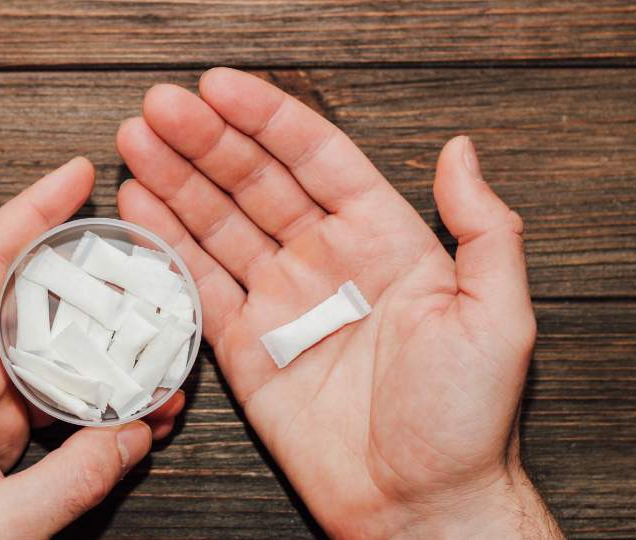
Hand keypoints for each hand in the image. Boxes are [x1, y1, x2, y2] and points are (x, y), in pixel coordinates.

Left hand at [0, 157, 184, 539]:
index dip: (30, 210)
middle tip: (145, 279)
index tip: (75, 175)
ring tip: (153, 360)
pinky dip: (81, 401)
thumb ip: (74, 479)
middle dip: (90, 292)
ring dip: (95, 357)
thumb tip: (133, 436)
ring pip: (40, 355)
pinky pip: (39, 398)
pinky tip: (123, 409)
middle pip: (25, 304)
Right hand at [116, 68, 563, 538]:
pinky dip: (168, 247)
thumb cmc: (466, 419)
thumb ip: (484, 228)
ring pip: (219, 225)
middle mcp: (325, 262)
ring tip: (136, 140)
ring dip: (176, 181)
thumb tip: (462, 151)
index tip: (220, 89)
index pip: (316, 159)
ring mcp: (281, 302)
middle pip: (254, 182)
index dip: (267, 120)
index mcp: (382, 240)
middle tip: (159, 108)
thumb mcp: (499, 316)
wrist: (419, 504)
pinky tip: (141, 208)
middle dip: (205, 142)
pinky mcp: (246, 347)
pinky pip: (200, 287)